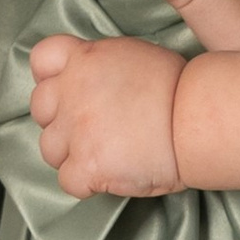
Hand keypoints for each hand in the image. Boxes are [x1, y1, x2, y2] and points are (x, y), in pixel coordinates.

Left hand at [27, 32, 186, 197]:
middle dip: (61, 120)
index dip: (51, 78)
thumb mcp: (134, 56)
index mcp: (85, 58)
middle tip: (95, 129)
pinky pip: (67, 181)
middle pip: (40, 109)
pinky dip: (86, 184)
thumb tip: (91, 83)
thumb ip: (101, 67)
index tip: (68, 91)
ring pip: (49, 149)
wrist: (199, 119)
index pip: (42, 60)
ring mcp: (76, 129)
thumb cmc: (181, 90)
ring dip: (72, 154)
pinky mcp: (87, 165)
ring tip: (106, 154)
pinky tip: (110, 175)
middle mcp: (73, 91)